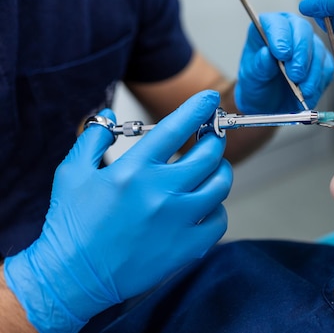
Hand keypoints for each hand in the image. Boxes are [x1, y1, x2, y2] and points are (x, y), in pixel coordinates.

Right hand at [3, 90, 231, 332]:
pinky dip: (217, 208)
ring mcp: (178, 222)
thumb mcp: (71, 172)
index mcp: (134, 170)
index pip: (177, 128)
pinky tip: (205, 205)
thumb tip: (110, 114)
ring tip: (211, 169)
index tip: (210, 99)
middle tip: (211, 138)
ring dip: (220, 171)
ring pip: (220, 185)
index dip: (198, 108)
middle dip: (214, 139)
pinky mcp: (187, 248)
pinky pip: (220, 220)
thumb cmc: (71, 224)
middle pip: (209, 154)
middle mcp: (161, 193)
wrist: (73, 277)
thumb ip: (94, 137)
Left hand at [235, 12, 333, 113]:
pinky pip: (326, 67)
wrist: (270, 105)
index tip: (282, 54)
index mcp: (268, 29)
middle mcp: (291, 31)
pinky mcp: (322, 61)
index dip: (281, 36)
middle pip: (303, 30)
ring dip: (311, 72)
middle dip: (301, 54)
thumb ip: (259, 66)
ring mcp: (309, 45)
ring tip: (300, 90)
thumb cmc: (258, 86)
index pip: (277, 23)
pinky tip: (307, 91)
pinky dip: (318, 81)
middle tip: (295, 75)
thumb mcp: (251, 79)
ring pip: (317, 49)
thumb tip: (266, 53)